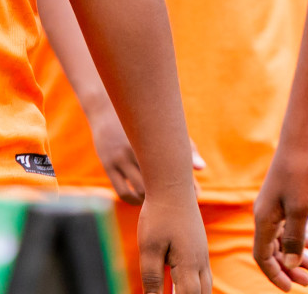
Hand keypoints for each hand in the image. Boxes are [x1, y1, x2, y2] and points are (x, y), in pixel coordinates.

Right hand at [87, 103, 205, 206]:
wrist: (105, 107)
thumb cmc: (143, 122)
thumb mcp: (164, 131)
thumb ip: (187, 148)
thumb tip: (202, 168)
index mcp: (156, 140)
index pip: (178, 171)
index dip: (188, 187)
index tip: (193, 193)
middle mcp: (139, 149)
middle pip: (159, 184)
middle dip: (171, 196)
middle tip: (176, 201)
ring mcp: (121, 157)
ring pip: (140, 190)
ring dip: (150, 200)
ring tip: (157, 200)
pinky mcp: (108, 164)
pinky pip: (122, 192)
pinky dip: (133, 200)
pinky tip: (139, 199)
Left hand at [139, 190, 212, 293]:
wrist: (172, 186)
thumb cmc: (158, 215)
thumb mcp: (149, 247)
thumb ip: (152, 276)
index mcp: (189, 266)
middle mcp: (201, 263)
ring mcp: (202, 255)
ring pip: (205, 287)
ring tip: (178, 292)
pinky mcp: (199, 248)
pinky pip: (202, 275)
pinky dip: (196, 287)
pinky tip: (183, 286)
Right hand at [253, 142, 307, 290]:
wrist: (298, 145)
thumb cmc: (299, 175)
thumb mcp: (300, 210)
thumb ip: (295, 239)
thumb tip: (292, 266)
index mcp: (263, 220)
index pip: (262, 257)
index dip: (275, 275)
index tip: (291, 289)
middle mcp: (263, 216)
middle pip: (271, 252)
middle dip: (289, 269)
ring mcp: (270, 208)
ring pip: (280, 240)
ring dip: (296, 255)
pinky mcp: (279, 200)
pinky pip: (284, 227)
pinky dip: (297, 239)